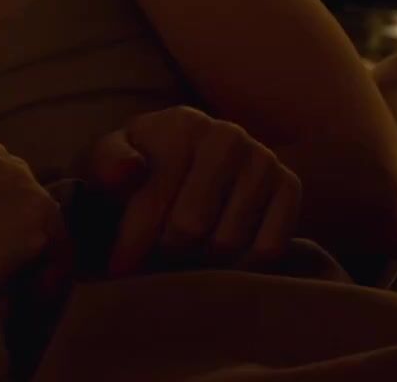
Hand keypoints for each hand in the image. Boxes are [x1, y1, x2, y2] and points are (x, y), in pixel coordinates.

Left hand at [78, 107, 301, 275]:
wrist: (185, 162)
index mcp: (180, 125)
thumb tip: (130, 171)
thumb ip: (107, 165)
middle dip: (164, 253)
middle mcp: (227, 136)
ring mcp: (263, 159)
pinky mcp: (289, 186)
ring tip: (183, 254)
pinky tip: (219, 256)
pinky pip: (268, 247)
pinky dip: (242, 264)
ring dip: (200, 261)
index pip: (154, 201)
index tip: (118, 271)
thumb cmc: (138, 167)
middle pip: (190, 228)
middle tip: (154, 259)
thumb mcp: (107, 159)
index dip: (132, 244)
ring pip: (228, 242)